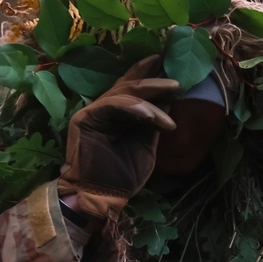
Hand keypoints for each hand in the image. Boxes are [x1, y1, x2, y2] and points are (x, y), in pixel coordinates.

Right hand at [58, 55, 178, 222]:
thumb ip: (154, 123)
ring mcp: (93, 111)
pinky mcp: (85, 118)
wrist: (101, 197)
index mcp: (119, 114)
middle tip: (177, 80)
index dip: (149, 74)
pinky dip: (135, 107)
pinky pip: (114, 104)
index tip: (169, 64)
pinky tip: (153, 115)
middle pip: (129, 84)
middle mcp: (105, 108)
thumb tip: (169, 100)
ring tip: (174, 96)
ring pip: (124, 92)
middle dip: (154, 79)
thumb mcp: (147, 145)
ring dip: (152, 96)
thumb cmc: (123, 176)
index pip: (134, 88)